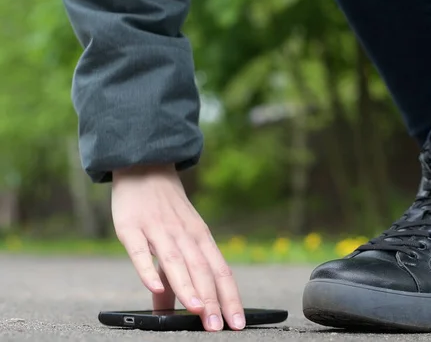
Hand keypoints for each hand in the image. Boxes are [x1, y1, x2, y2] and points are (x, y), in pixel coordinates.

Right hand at [111, 164, 244, 331]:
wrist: (145, 166)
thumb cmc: (165, 208)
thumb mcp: (178, 237)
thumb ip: (175, 275)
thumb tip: (170, 309)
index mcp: (200, 238)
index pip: (220, 271)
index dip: (230, 298)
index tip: (237, 323)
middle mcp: (185, 234)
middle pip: (202, 270)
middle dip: (211, 300)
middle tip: (217, 327)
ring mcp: (159, 230)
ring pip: (176, 262)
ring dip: (187, 287)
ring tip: (197, 312)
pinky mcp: (132, 227)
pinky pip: (140, 251)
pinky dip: (147, 269)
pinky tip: (154, 288)